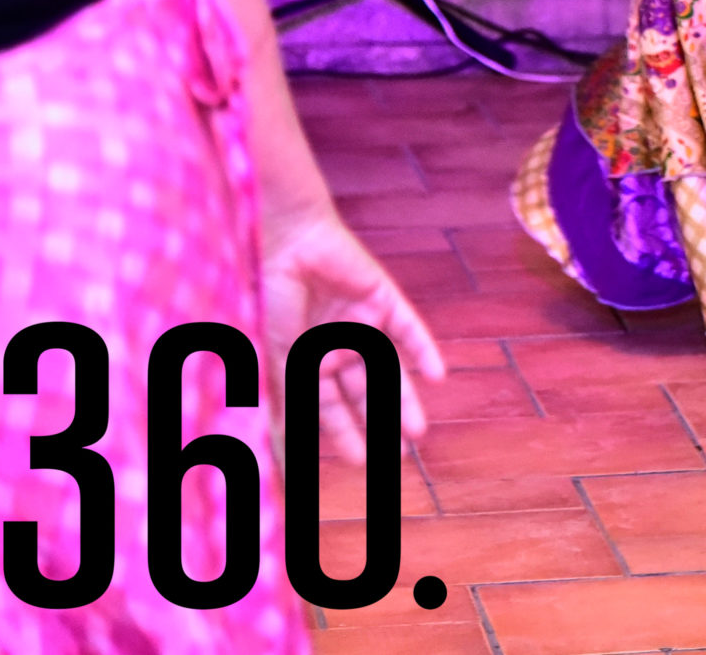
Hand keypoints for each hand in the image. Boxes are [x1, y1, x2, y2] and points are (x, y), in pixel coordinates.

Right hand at [257, 207, 444, 464]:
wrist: (283, 241)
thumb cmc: (268, 297)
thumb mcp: (275, 357)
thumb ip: (286, 397)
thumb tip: (280, 447)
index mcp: (304, 360)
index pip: (327, 407)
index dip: (343, 434)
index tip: (360, 464)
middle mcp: (335, 344)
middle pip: (362, 392)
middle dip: (378, 424)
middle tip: (398, 459)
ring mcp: (360, 321)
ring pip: (388, 367)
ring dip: (403, 398)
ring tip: (417, 433)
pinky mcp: (382, 298)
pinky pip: (408, 329)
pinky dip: (423, 351)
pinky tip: (437, 377)